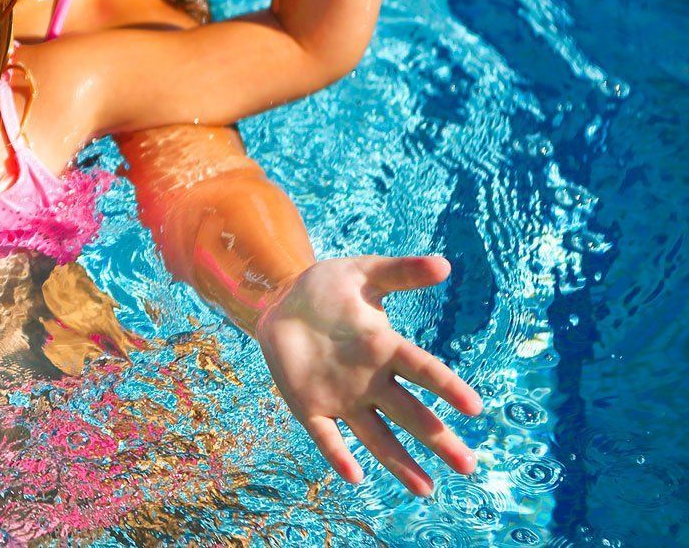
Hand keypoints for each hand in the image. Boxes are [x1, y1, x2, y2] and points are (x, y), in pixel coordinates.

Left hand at [255, 255, 482, 495]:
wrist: (279, 300)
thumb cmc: (326, 288)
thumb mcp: (362, 273)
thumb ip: (400, 272)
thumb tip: (443, 264)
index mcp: (386, 348)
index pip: (423, 370)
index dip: (447, 387)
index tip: (475, 407)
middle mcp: (371, 380)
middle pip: (410, 413)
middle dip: (438, 438)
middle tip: (468, 466)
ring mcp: (342, 397)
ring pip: (376, 436)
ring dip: (400, 462)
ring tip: (427, 490)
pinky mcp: (311, 407)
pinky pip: (327, 436)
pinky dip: (338, 454)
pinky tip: (355, 476)